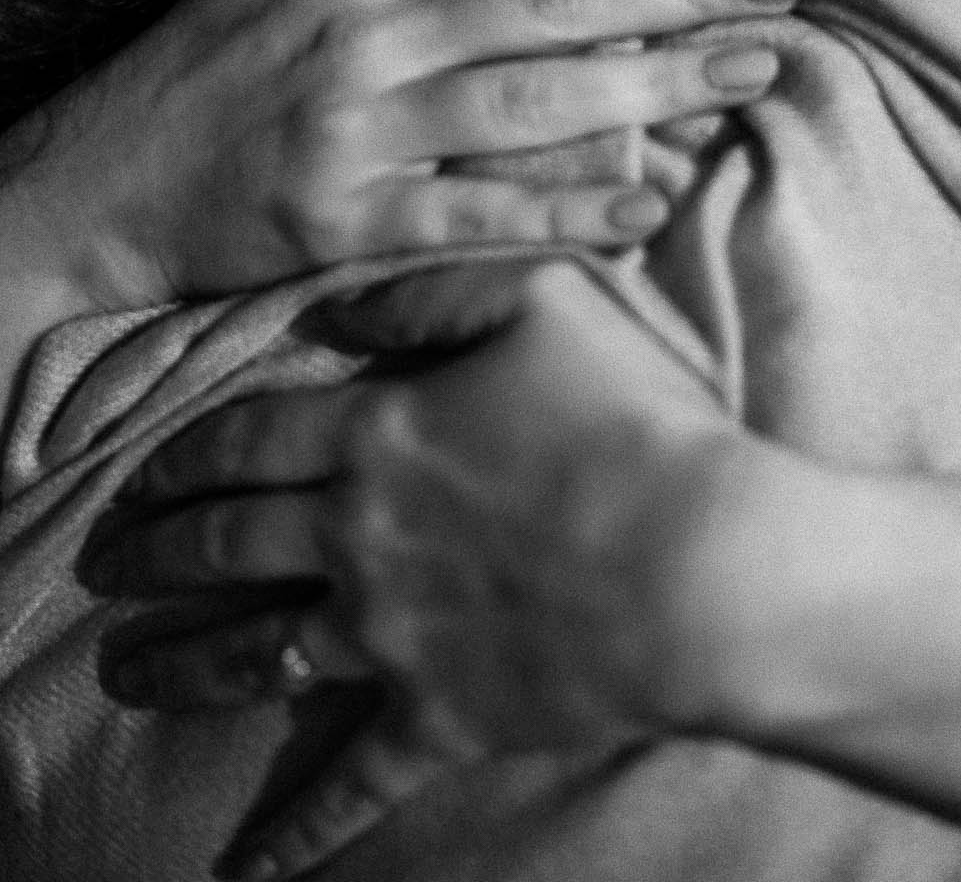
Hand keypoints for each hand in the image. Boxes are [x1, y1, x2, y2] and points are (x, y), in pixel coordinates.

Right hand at [0, 0, 801, 316]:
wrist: (97, 183)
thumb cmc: (207, 68)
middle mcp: (370, 29)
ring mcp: (361, 128)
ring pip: (537, 99)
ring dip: (660, 85)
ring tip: (755, 71)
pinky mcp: (349, 222)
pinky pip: (480, 216)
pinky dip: (568, 213)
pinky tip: (647, 208)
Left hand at [86, 259, 753, 875]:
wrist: (702, 565)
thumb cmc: (633, 416)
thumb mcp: (539, 299)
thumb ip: (427, 292)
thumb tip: (337, 306)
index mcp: (375, 433)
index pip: (247, 439)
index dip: (185, 451)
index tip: (138, 471)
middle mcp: (357, 537)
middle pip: (225, 543)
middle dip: (153, 551)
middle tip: (103, 562)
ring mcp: (390, 637)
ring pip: (253, 653)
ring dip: (178, 664)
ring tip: (121, 674)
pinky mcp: (440, 717)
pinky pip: (350, 785)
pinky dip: (295, 831)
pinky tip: (243, 870)